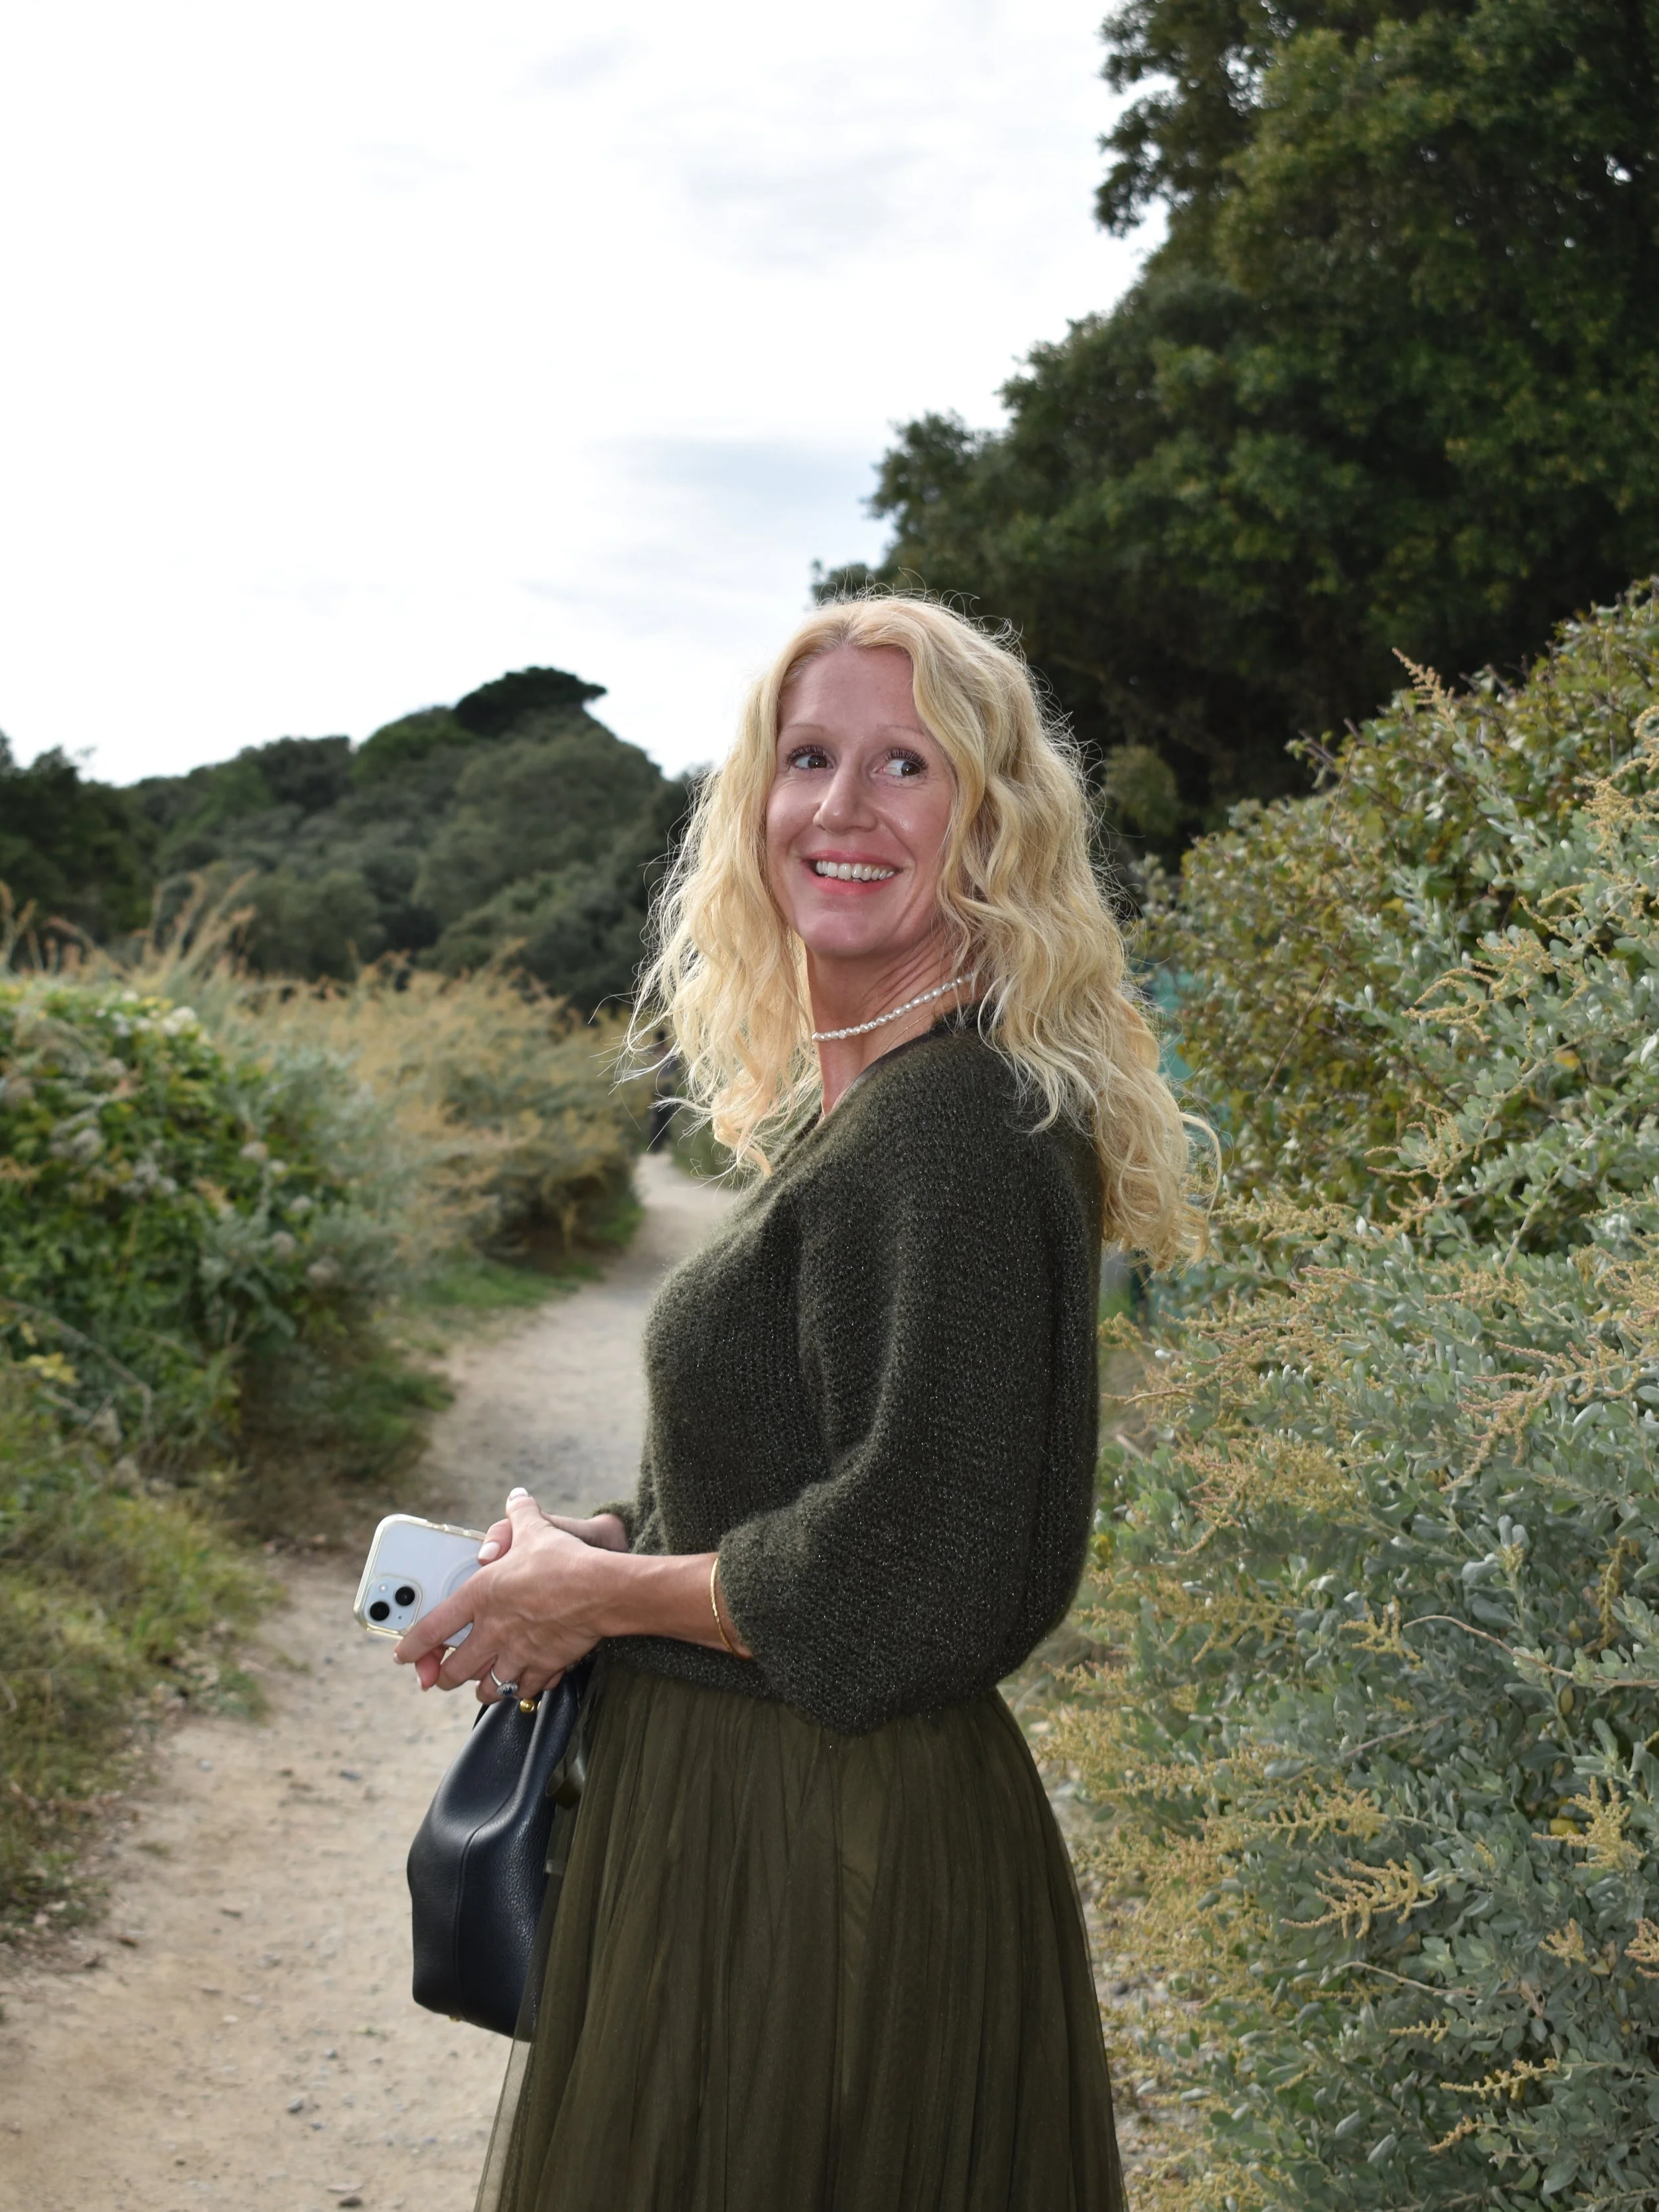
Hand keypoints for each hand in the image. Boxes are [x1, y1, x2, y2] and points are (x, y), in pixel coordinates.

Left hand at [394, 1492, 618, 1700]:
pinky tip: (523, 1681)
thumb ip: (521, 1514)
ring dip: (482, 1688)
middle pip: (454, 1670)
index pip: (432, 1629)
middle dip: (443, 1677)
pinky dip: (521, 1689)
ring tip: (483, 1684)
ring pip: (487, 1688)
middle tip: (442, 1676)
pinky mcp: (543, 1667)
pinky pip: (523, 1690)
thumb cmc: (563, 1560)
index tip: (403, 1656)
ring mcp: (517, 1653)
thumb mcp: (536, 1530)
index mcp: (481, 1597)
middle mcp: (492, 1631)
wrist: (600, 1590)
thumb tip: (517, 1496)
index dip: (412, 1646)